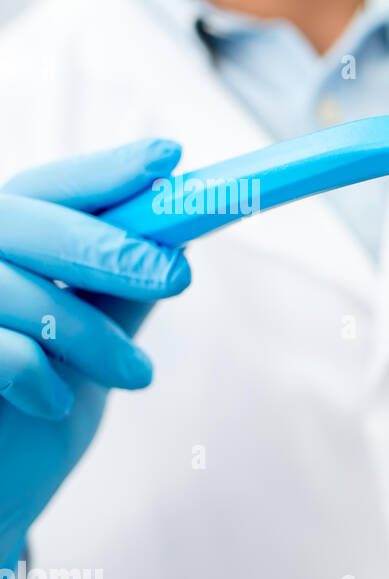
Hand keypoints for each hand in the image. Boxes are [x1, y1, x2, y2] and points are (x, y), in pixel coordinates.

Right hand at [0, 140, 189, 578]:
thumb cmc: (36, 419)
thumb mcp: (91, 349)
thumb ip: (118, 293)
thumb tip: (178, 235)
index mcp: (3, 246)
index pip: (47, 188)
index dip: (105, 172)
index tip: (170, 159)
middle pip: (23, 218)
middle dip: (107, 247)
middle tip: (180, 277)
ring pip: (14, 285)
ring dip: (88, 331)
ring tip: (136, 376)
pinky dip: (32, 370)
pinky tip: (54, 401)